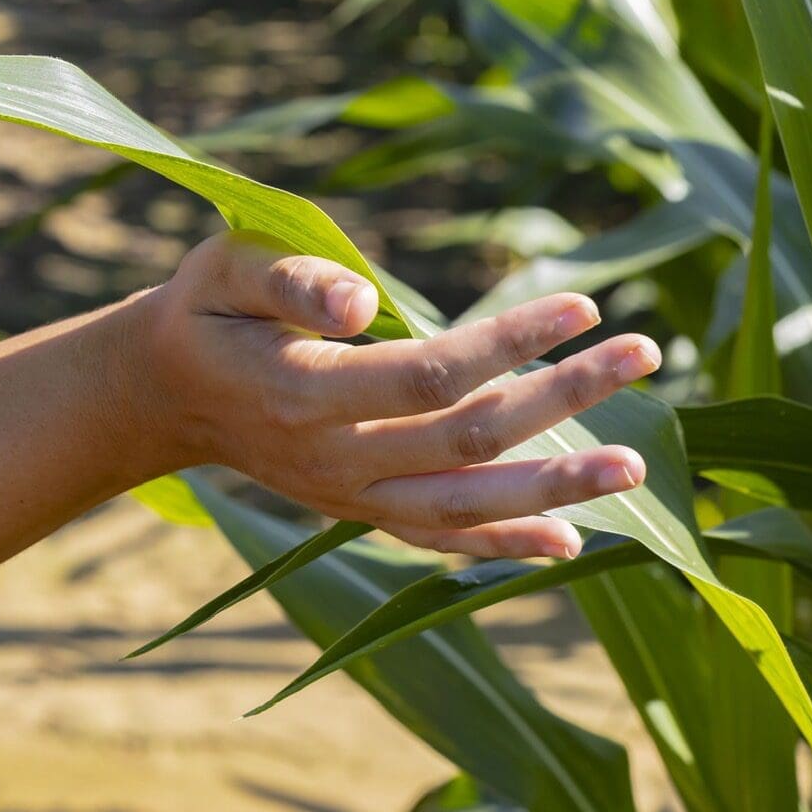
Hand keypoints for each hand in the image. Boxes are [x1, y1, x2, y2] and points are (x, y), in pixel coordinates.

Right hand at [134, 234, 660, 560]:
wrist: (165, 393)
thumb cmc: (208, 309)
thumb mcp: (228, 267)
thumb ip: (291, 279)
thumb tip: (362, 298)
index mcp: (304, 391)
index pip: (430, 374)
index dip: (511, 343)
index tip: (581, 304)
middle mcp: (334, 459)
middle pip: (469, 438)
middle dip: (563, 397)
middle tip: (646, 353)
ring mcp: (350, 496)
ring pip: (468, 504)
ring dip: (557, 486)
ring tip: (637, 463)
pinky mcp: (360, 512)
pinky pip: (442, 539)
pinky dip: (506, 544)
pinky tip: (573, 540)